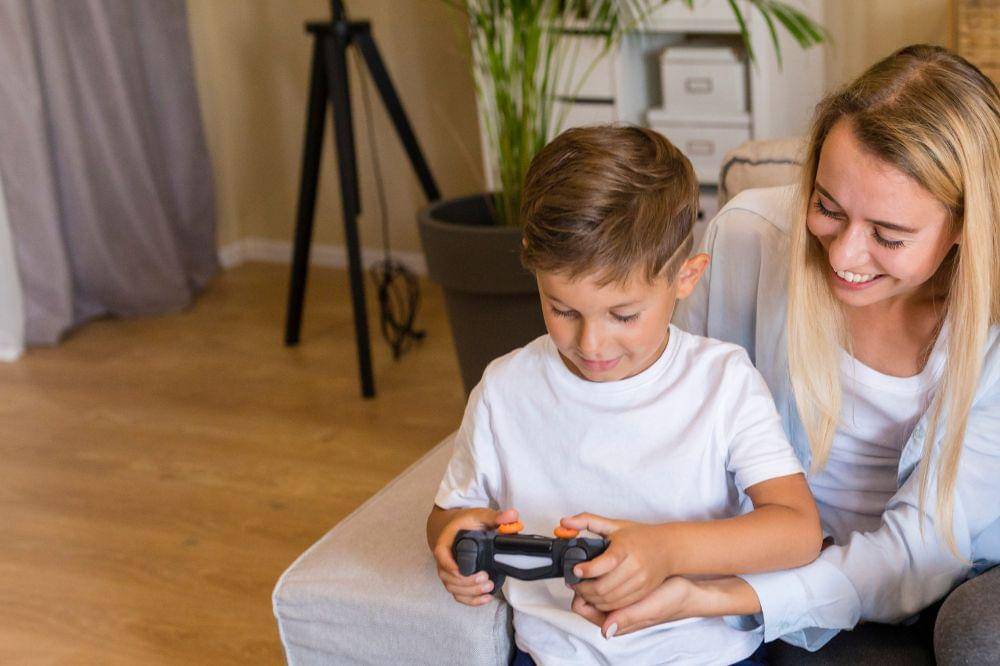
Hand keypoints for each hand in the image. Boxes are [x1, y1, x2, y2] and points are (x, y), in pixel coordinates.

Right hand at [432, 507, 518, 605]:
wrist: (459, 528)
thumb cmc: (468, 522)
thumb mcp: (481, 515)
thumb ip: (496, 516)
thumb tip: (512, 515)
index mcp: (446, 541)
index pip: (440, 554)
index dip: (449, 565)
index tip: (462, 571)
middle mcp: (445, 559)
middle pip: (447, 576)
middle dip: (467, 582)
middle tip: (485, 577)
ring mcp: (449, 572)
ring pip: (453, 588)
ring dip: (470, 592)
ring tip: (488, 587)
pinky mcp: (457, 581)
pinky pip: (459, 595)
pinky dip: (471, 600)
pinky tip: (486, 597)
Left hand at [560, 512, 669, 611]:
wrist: (668, 548)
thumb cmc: (639, 535)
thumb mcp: (613, 525)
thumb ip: (587, 521)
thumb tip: (565, 522)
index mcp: (626, 547)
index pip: (606, 562)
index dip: (588, 569)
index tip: (576, 570)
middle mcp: (635, 566)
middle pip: (604, 586)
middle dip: (584, 588)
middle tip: (574, 583)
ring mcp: (641, 581)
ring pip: (611, 599)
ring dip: (592, 598)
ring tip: (582, 590)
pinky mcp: (643, 591)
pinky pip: (621, 604)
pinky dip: (605, 605)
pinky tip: (596, 597)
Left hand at [573, 576, 761, 637]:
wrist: (690, 591)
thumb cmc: (671, 601)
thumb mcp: (649, 608)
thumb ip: (627, 618)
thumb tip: (606, 631)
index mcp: (617, 622)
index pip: (582, 607)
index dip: (578, 591)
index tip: (579, 572)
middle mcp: (615, 614)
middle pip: (584, 598)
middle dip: (582, 582)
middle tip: (583, 561)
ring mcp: (619, 604)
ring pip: (593, 589)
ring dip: (590, 576)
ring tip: (592, 558)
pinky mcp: (624, 593)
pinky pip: (605, 583)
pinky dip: (602, 573)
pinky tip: (606, 560)